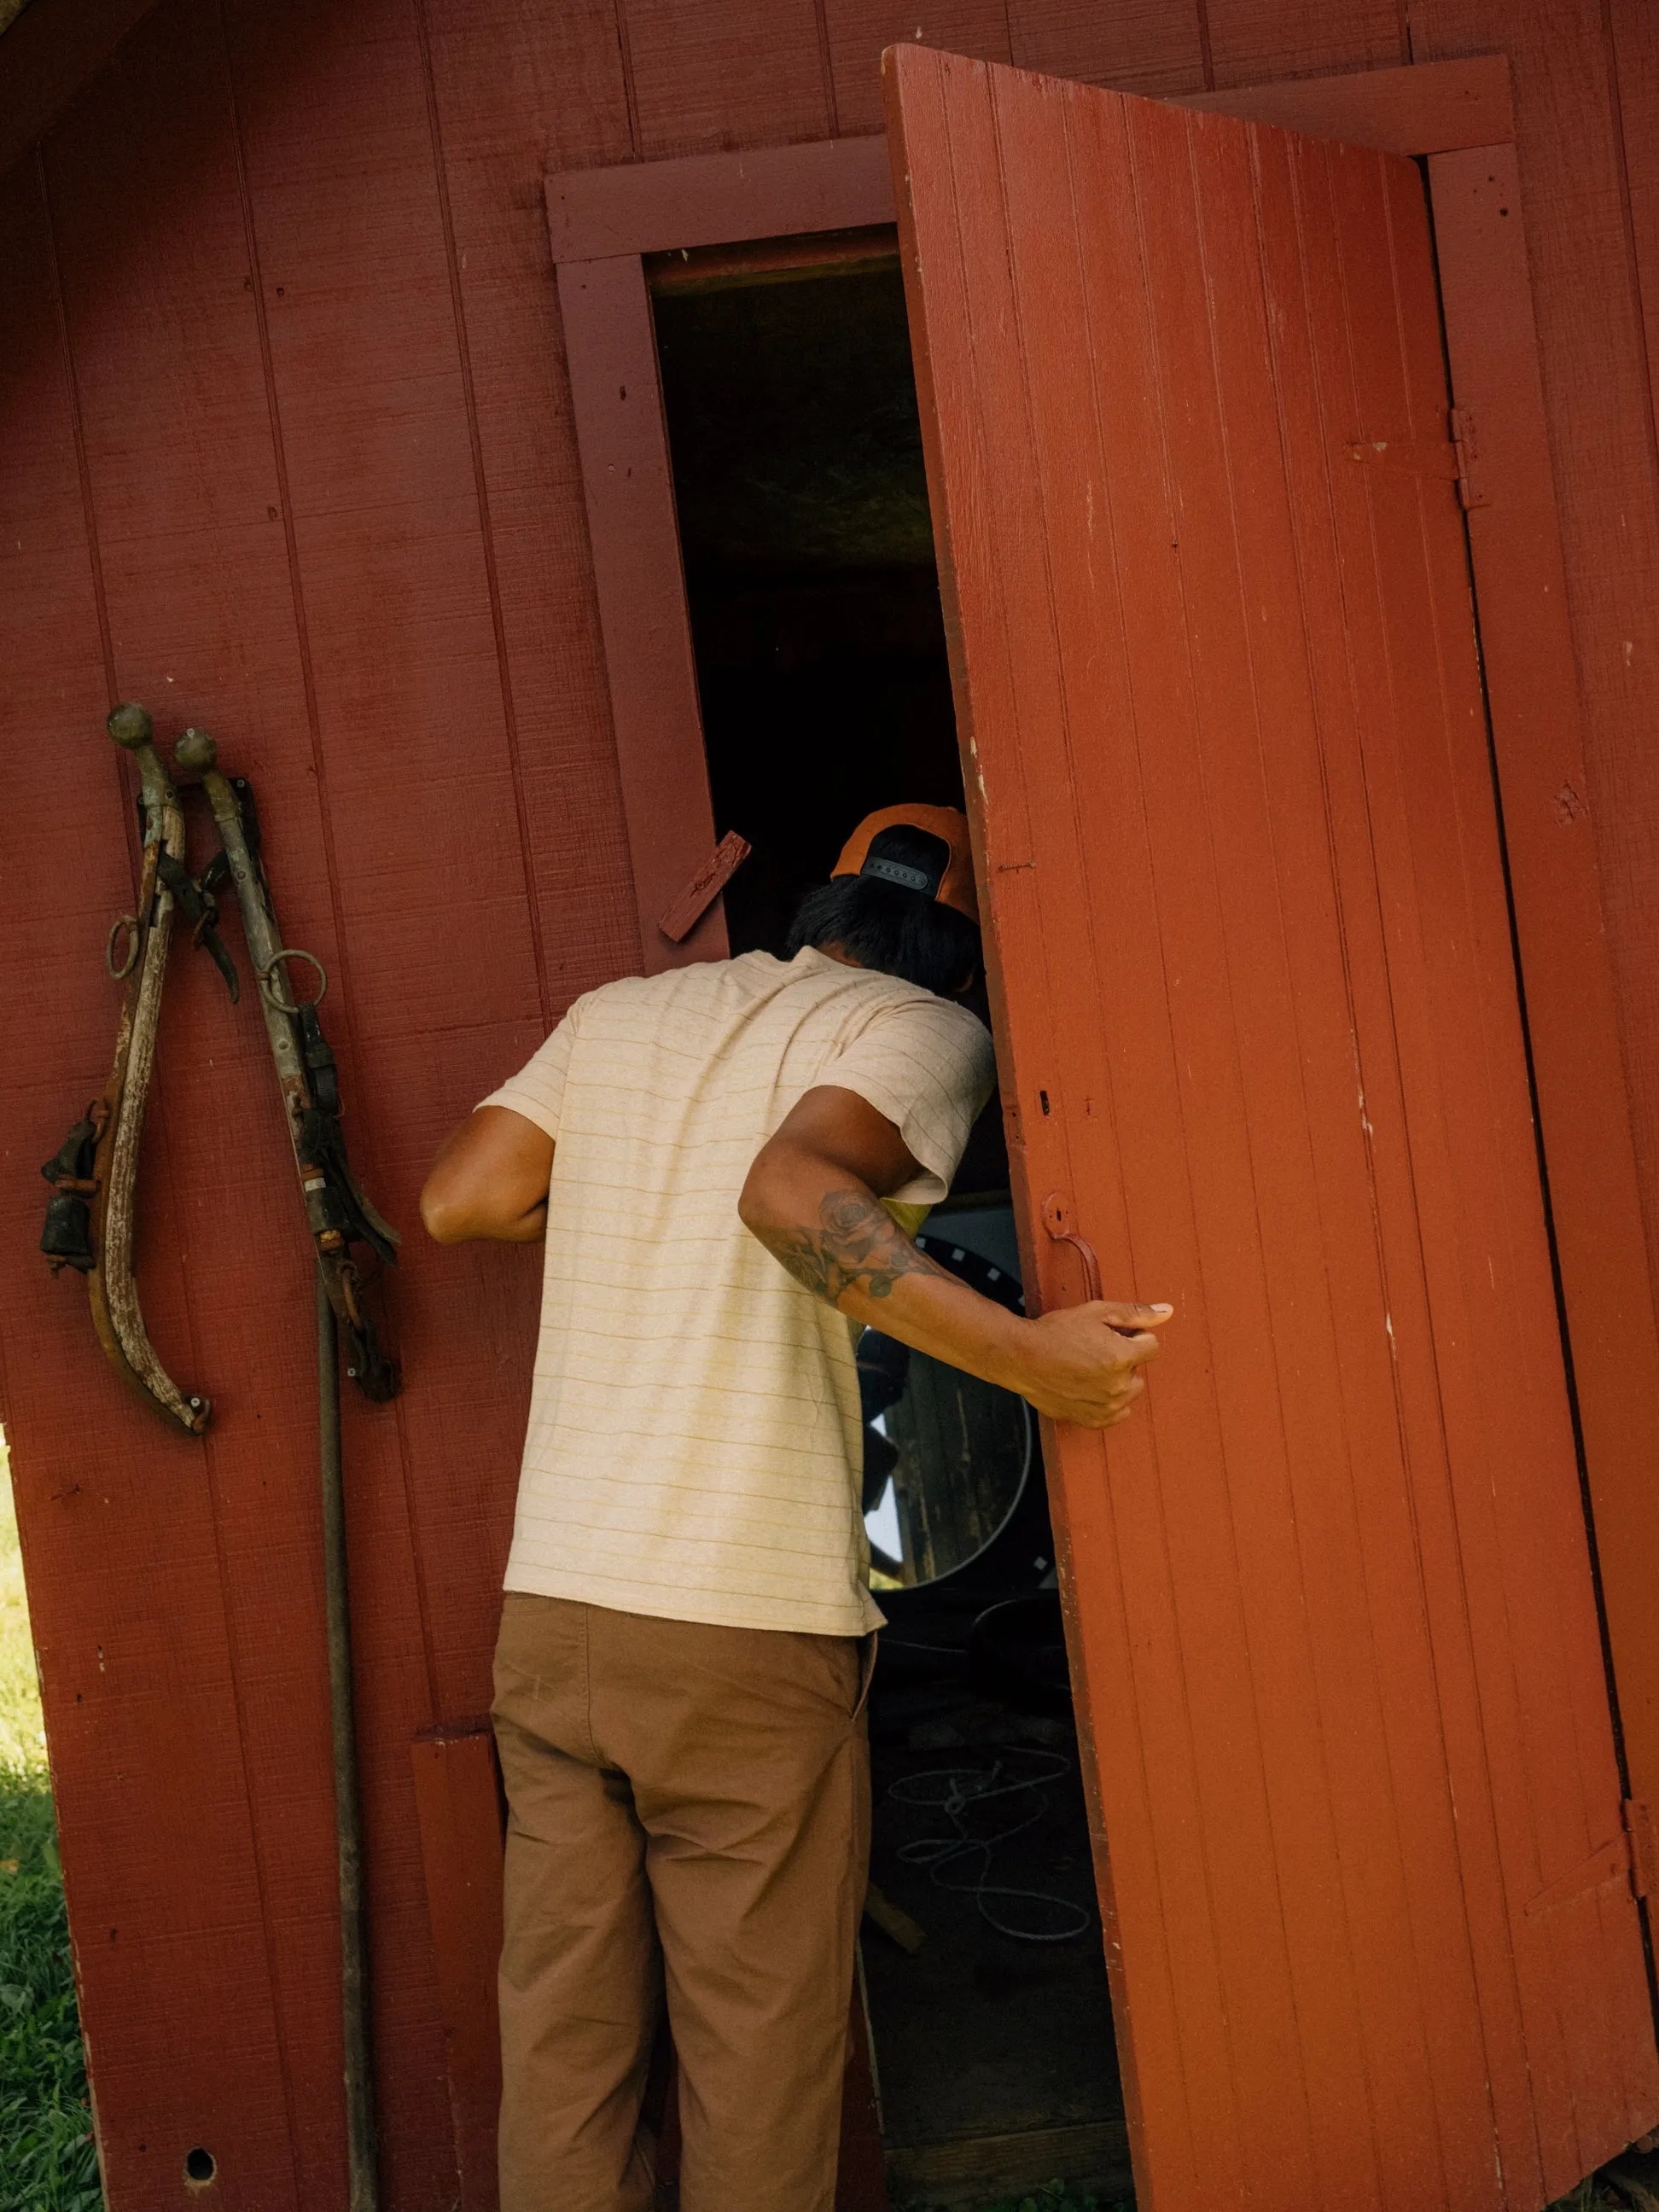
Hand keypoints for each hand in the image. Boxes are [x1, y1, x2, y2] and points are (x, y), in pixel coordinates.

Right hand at [1002, 1301, 1171, 1427]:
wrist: (1021, 1357)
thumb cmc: (1056, 1331)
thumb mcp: (1096, 1312)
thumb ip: (1135, 1313)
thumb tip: (1167, 1311)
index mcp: (1122, 1357)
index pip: (1152, 1346)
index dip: (1133, 1336)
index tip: (1111, 1334)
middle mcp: (1118, 1386)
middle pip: (1139, 1370)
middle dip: (1124, 1358)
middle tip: (1094, 1349)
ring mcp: (1106, 1406)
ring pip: (1129, 1391)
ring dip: (1117, 1380)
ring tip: (1088, 1367)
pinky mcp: (1092, 1420)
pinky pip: (1116, 1412)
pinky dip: (1107, 1401)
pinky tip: (1087, 1386)